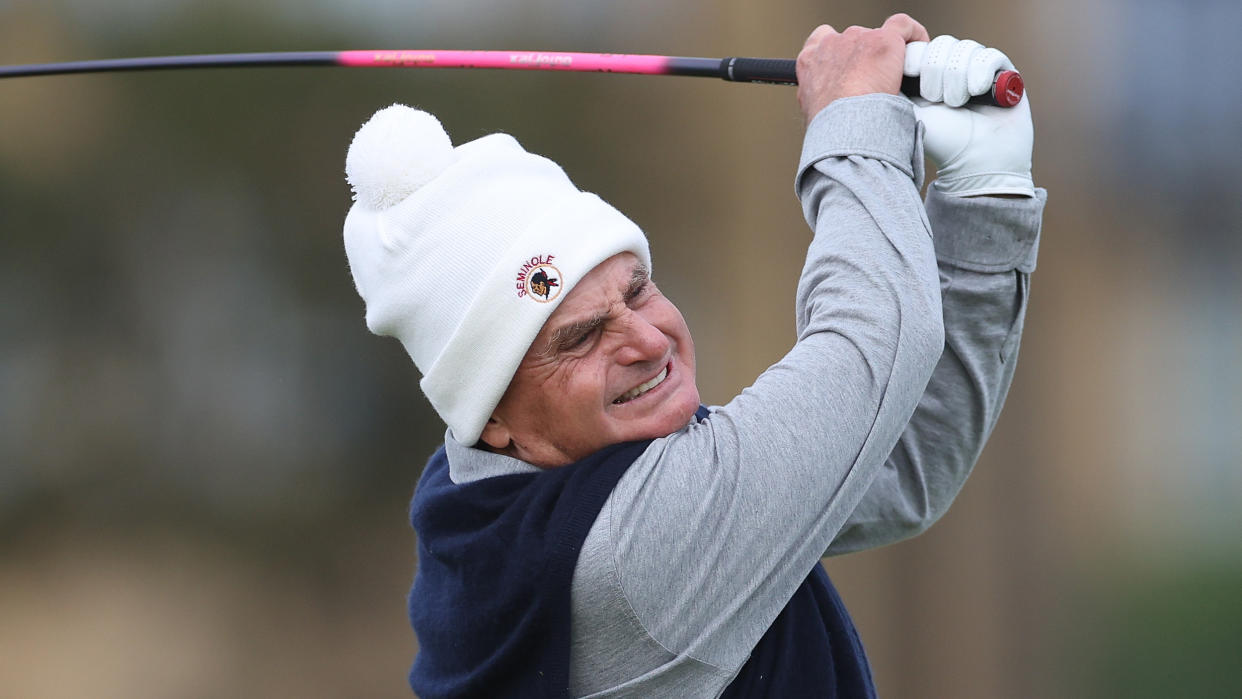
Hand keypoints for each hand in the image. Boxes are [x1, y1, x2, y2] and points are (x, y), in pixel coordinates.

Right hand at [796, 13, 929, 122]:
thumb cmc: (829, 129)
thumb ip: (824, 99)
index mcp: (810, 60)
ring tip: (895, 80)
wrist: (843, 128)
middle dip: (867, 59)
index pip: (824, 42)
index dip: (841, 53)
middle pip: (855, 40)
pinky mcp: (883, 40)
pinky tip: (917, 53)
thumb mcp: (813, 111)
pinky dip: (913, 35)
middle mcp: (831, 44)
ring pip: (878, 37)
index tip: (852, 68)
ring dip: (887, 55)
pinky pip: (902, 26)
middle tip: (877, 83)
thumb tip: (837, 110)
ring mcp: (857, 39)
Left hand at [904, 36, 1034, 196]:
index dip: (917, 59)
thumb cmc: (941, 144)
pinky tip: (978, 92)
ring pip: (965, 49)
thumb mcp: (909, 115)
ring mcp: (978, 71)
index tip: (915, 78)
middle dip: (937, 72)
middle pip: (941, 45)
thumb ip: (894, 88)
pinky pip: (989, 56)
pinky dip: (981, 72)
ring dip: (957, 77)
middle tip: (938, 100)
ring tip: (958, 104)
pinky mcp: (1003, 74)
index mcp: (928, 78)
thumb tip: (882, 67)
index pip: (920, 47)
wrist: (977, 163)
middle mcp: (953, 71)